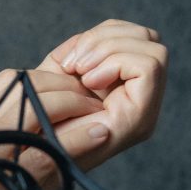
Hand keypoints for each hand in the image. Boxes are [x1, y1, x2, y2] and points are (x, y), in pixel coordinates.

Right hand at [0, 19, 166, 189]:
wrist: (41, 156)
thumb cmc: (47, 155)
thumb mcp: (57, 150)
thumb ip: (76, 139)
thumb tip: (102, 121)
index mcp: (135, 118)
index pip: (149, 65)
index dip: (115, 60)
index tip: (85, 78)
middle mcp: (141, 98)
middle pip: (149, 41)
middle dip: (106, 44)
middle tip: (75, 67)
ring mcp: (130, 82)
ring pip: (135, 33)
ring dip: (96, 39)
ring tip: (70, 65)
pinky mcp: (113, 70)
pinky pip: (114, 34)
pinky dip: (89, 39)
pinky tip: (70, 62)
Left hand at [47, 18, 167, 168]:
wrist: (30, 151)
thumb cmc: (40, 115)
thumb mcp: (59, 73)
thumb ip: (79, 50)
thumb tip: (93, 37)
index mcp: (124, 83)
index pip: (135, 35)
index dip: (103, 33)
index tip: (70, 60)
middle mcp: (141, 97)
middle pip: (148, 37)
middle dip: (106, 38)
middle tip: (74, 65)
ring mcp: (145, 109)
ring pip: (154, 49)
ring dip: (109, 50)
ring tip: (81, 74)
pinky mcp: (141, 117)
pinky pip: (148, 66)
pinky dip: (115, 63)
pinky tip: (89, 83)